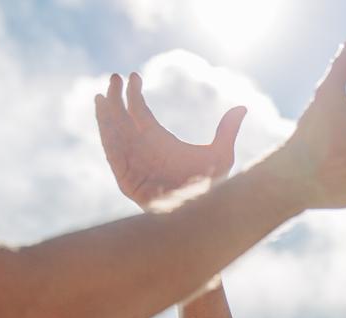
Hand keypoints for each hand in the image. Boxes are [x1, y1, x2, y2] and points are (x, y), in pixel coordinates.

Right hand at [95, 72, 246, 209]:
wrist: (198, 214)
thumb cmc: (210, 189)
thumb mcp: (221, 156)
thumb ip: (227, 131)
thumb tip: (243, 107)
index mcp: (159, 140)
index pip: (140, 113)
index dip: (133, 94)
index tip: (133, 75)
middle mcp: (143, 149)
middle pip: (122, 119)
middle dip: (116, 98)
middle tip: (114, 76)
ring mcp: (133, 163)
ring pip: (113, 134)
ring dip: (106, 115)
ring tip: (101, 95)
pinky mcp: (126, 178)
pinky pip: (112, 153)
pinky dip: (106, 135)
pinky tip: (103, 117)